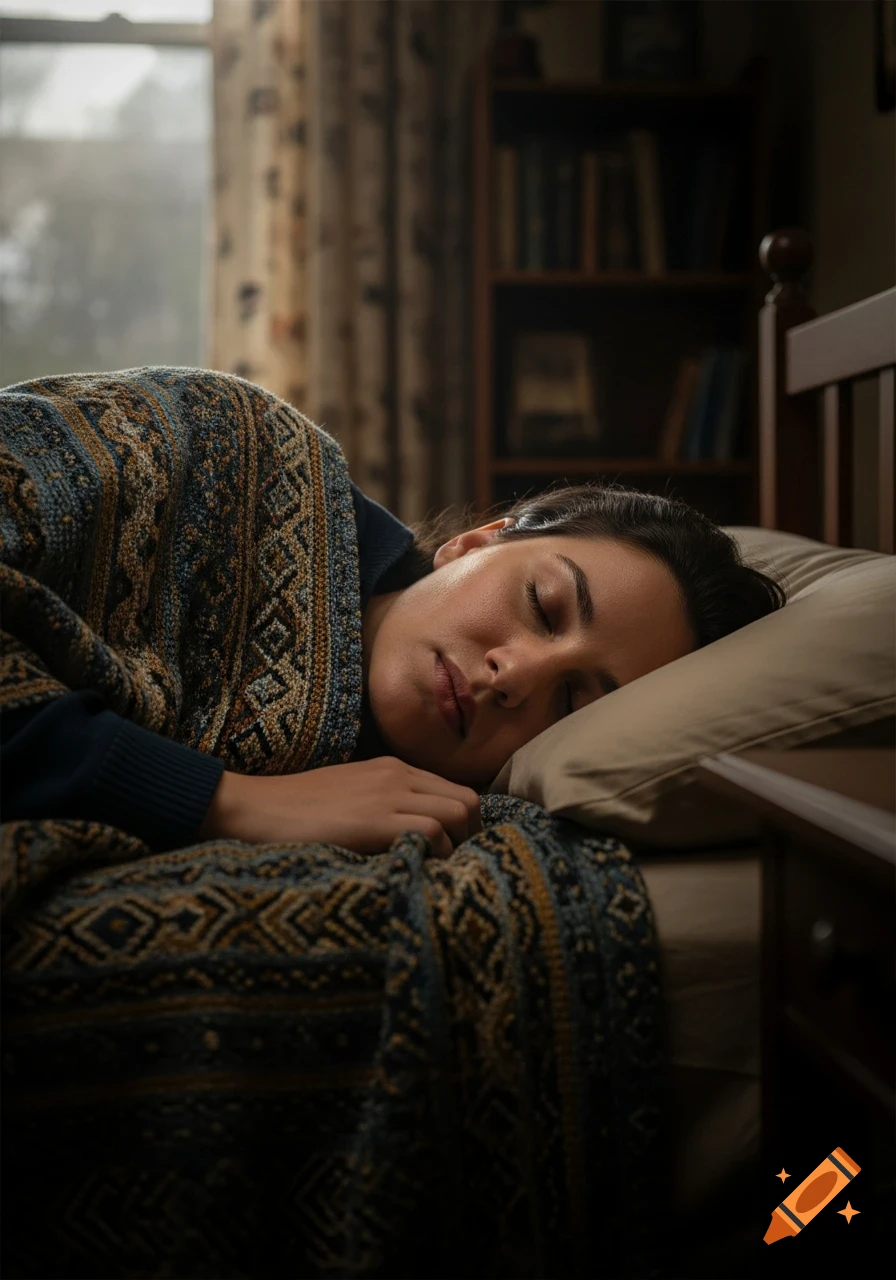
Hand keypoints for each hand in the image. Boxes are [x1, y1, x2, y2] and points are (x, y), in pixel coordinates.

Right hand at [198, 757, 481, 858]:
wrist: (252, 809)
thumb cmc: (292, 812)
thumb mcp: (347, 797)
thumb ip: (381, 806)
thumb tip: (411, 838)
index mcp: (392, 769)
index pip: (454, 790)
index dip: (462, 825)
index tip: (451, 853)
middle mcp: (398, 776)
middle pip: (468, 800)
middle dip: (470, 837)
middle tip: (450, 867)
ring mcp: (389, 795)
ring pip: (460, 813)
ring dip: (457, 847)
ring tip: (434, 872)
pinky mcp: (377, 821)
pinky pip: (434, 834)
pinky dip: (436, 857)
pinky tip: (414, 872)